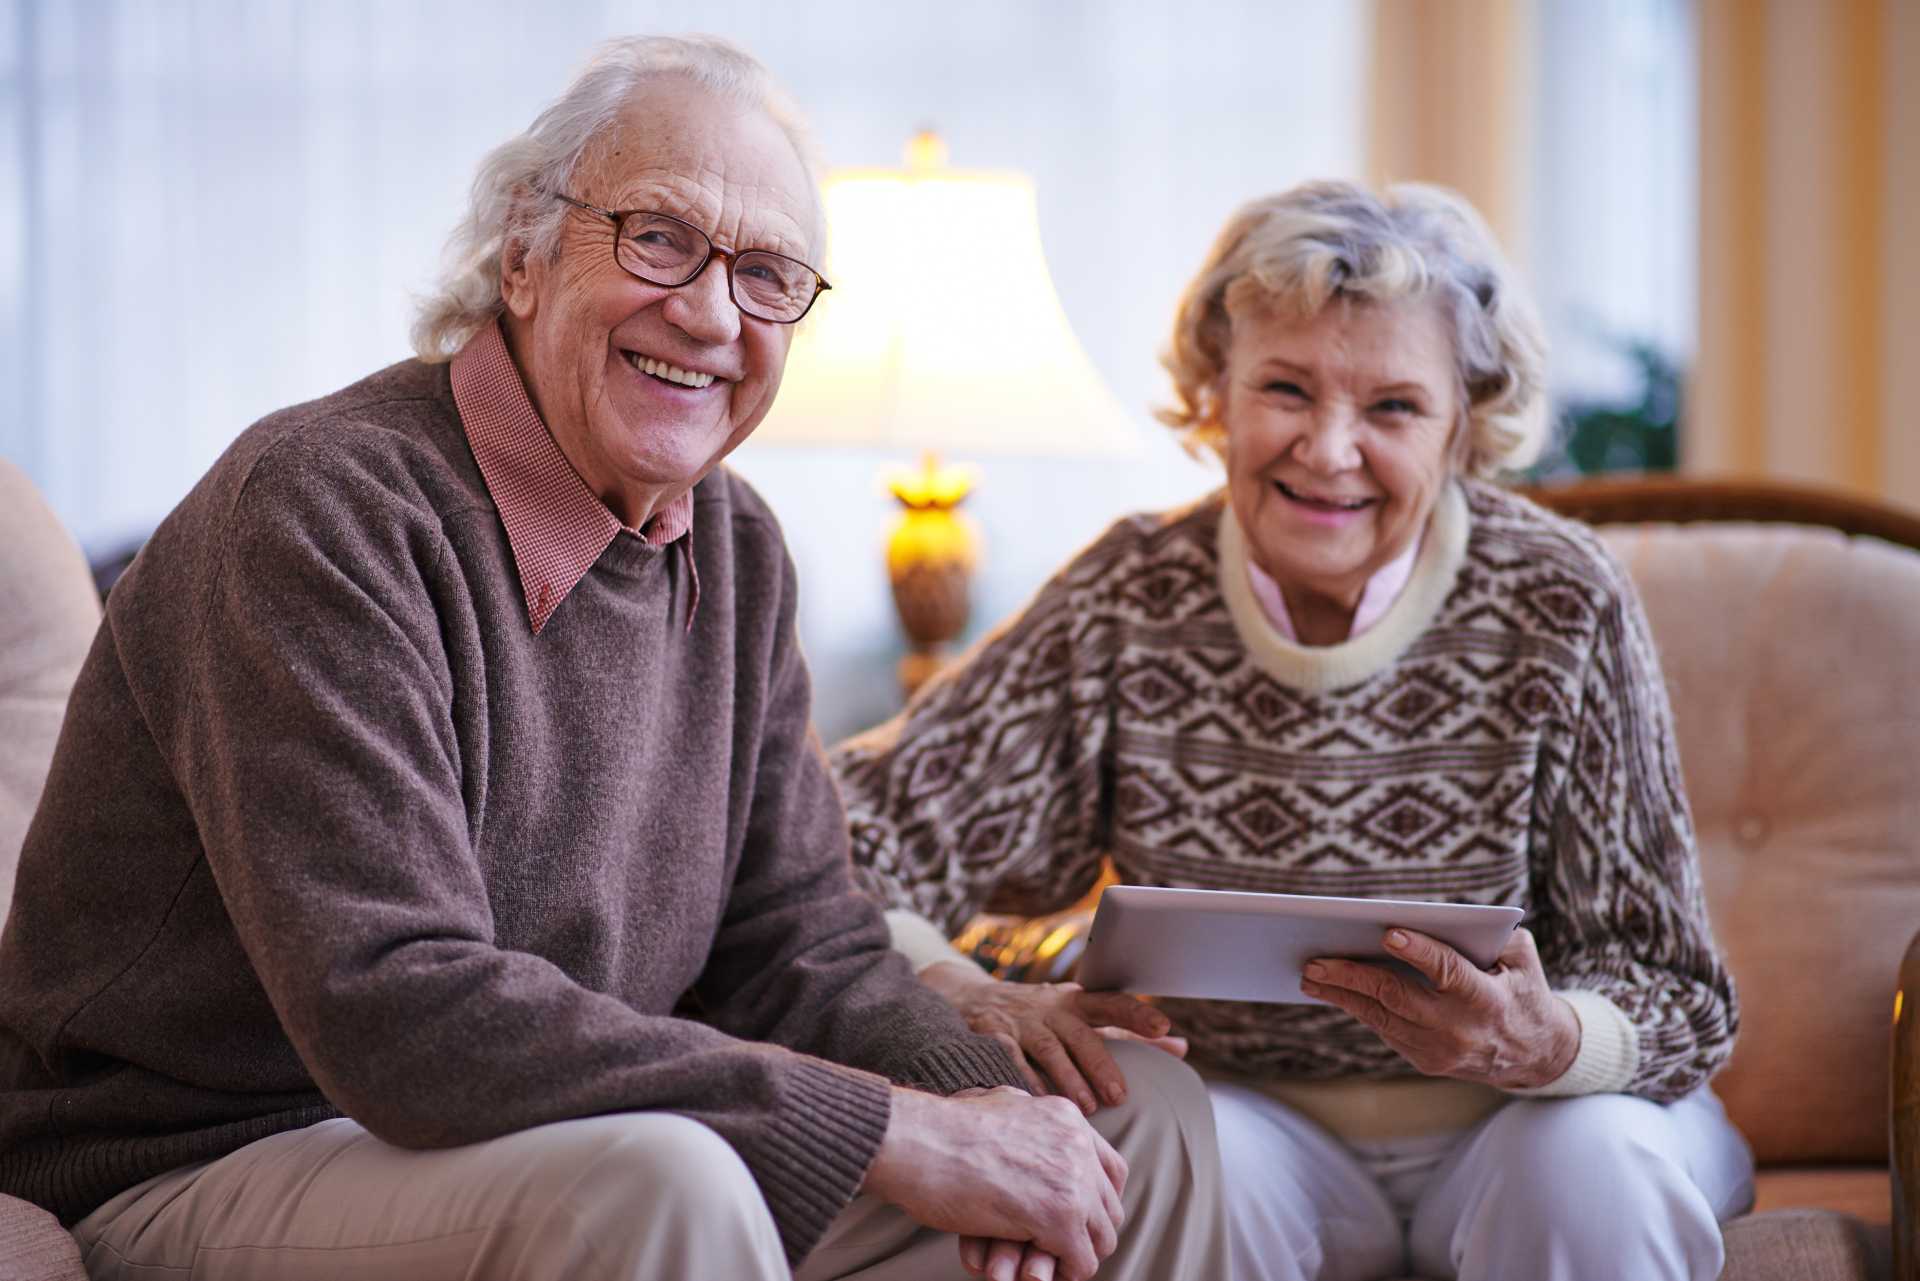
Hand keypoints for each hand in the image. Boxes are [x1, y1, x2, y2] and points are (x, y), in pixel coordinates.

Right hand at [863, 1085, 1126, 1280]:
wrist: (913, 1140)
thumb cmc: (938, 1128)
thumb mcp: (999, 1104)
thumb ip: (1028, 1120)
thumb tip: (1033, 1132)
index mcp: (1065, 1117)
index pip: (1110, 1169)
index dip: (1094, 1200)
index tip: (1075, 1219)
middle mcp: (1078, 1144)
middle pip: (1109, 1207)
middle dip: (1084, 1233)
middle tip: (1053, 1250)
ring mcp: (1073, 1180)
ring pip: (1101, 1238)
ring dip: (1071, 1256)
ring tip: (1040, 1264)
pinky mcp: (1059, 1216)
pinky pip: (1080, 1262)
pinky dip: (1062, 1273)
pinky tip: (1032, 1272)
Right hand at [922, 960, 1178, 1113]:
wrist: (970, 999)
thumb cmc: (1041, 1016)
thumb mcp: (1081, 1016)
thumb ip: (1128, 1032)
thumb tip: (1181, 1046)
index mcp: (1076, 1002)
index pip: (1111, 1003)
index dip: (1136, 1013)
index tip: (1162, 1026)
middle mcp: (1050, 1008)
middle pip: (1081, 1034)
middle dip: (1101, 1063)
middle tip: (1119, 1095)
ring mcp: (1020, 1021)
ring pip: (1049, 1050)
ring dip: (1069, 1078)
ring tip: (1089, 1109)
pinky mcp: (991, 1035)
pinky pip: (1011, 1059)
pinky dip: (1025, 1079)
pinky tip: (1039, 1102)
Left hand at [1298, 926, 1580, 1089]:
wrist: (1535, 1054)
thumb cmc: (1522, 989)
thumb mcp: (1522, 959)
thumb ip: (1494, 935)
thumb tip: (1445, 915)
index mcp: (1488, 998)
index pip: (1448, 972)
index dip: (1419, 952)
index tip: (1389, 933)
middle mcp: (1461, 1029)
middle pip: (1398, 997)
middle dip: (1353, 976)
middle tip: (1316, 959)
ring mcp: (1441, 1050)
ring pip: (1381, 1017)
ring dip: (1342, 995)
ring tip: (1309, 975)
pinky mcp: (1426, 1061)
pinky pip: (1384, 1029)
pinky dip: (1357, 1007)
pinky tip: (1332, 990)